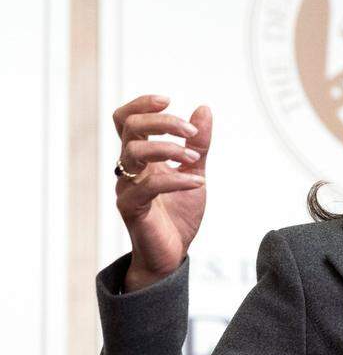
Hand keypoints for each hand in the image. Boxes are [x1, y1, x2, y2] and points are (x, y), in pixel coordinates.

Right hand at [113, 95, 212, 290]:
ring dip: (170, 148)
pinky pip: (149, 186)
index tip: (168, 101)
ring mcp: (127, 187)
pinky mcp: (131, 208)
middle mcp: (129, 168)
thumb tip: (204, 109)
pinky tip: (198, 182)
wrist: (172, 254)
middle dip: (162, 123)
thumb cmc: (178, 214)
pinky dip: (176, 179)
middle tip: (191, 132)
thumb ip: (199, 144)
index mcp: (141, 157)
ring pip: (134, 153)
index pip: (125, 120)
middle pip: (129, 128)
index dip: (141, 105)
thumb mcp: (195, 172)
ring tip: (195, 158)